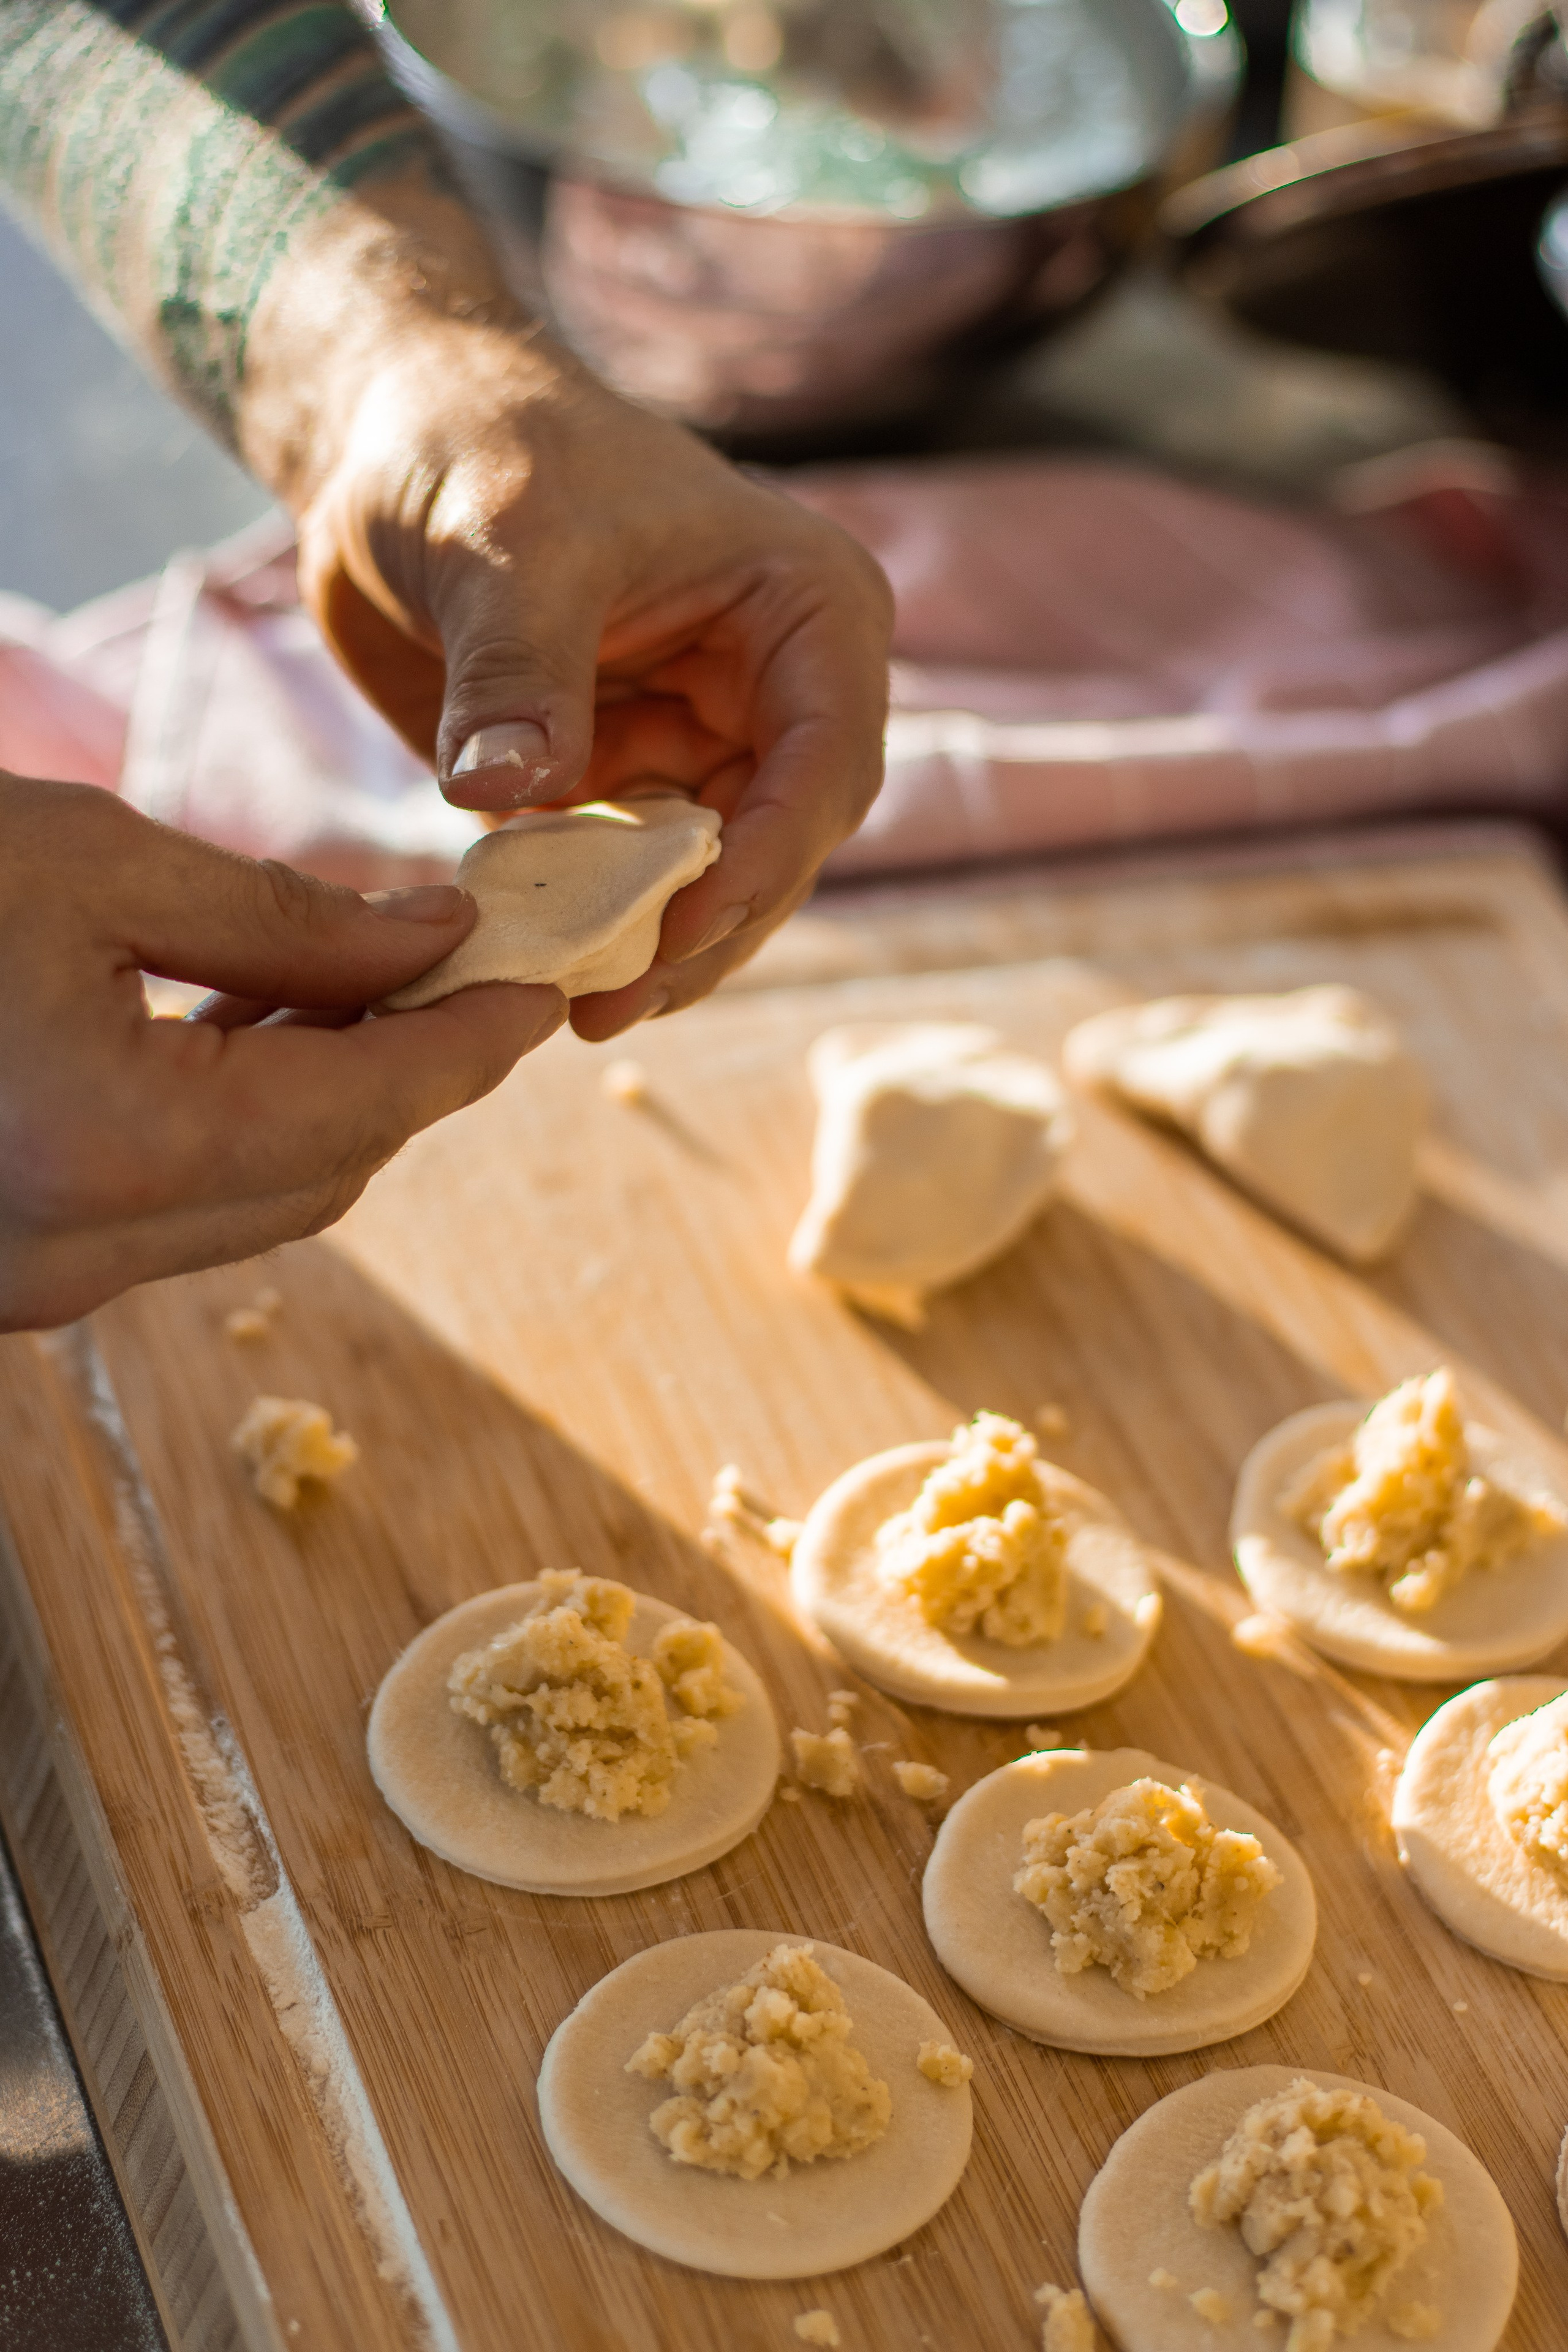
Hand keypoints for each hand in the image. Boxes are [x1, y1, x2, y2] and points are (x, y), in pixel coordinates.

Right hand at [0, 775, 563, 1330]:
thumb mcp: (87, 863)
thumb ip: (280, 918)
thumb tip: (436, 938)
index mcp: (113, 1153)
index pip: (365, 1106)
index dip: (471, 1044)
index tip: (544, 987)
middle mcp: (79, 1252)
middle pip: (326, 1171)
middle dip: (414, 1070)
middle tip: (475, 972)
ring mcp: (39, 1277)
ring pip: (259, 1197)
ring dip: (333, 1098)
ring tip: (378, 981)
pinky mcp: (18, 1263)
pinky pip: (180, 1206)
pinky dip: (243, 1125)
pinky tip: (263, 1025)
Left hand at [279, 292, 890, 1041]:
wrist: (386, 435)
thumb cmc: (479, 442)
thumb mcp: (505, 541)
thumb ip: (517, 669)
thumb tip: (504, 789)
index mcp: (804, 612)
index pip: (826, 762)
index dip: (767, 857)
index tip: (682, 928)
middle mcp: (774, 689)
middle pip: (779, 846)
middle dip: (707, 931)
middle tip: (613, 1006)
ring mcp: (699, 742)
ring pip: (710, 882)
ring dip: (653, 950)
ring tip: (578, 1011)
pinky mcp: (622, 780)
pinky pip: (625, 881)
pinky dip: (589, 929)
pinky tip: (534, 970)